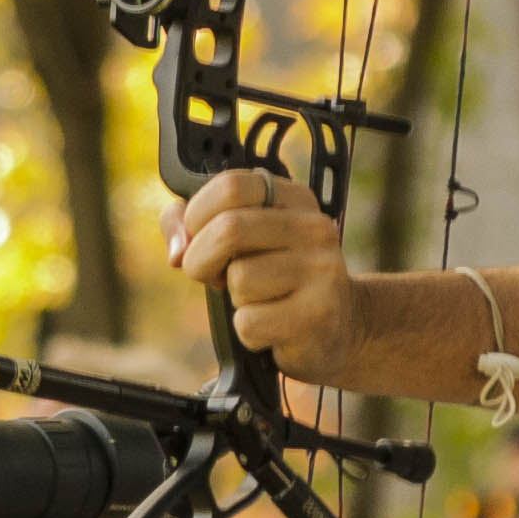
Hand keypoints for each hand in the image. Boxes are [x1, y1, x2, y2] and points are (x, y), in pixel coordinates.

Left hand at [169, 172, 354, 378]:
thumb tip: (177, 250)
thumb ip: (193, 227)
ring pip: (240, 279)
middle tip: (214, 277)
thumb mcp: (242, 242)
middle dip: (201, 260)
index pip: (231, 185)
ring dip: (235, 299)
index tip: (199, 237)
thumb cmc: (277, 281)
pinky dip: (248, 332)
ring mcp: (322, 270)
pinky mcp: (318, 314)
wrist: (340, 328)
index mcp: (294, 199)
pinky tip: (273, 327)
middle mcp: (314, 228)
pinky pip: (249, 323)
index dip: (198, 214)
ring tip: (260, 300)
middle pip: (229, 229)